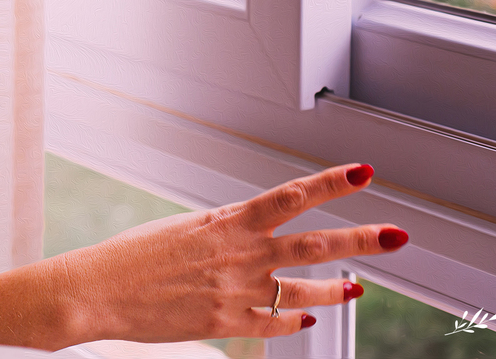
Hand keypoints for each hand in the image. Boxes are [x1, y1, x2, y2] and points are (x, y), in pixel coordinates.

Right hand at [70, 163, 405, 342]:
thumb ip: (222, 232)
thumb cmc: (131, 256)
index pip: (290, 196)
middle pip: (314, 243)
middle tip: (396, 234)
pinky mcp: (226, 323)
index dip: (331, 183)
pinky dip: (295, 318)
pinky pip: (275, 322)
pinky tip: (307, 316)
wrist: (99, 290)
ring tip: (357, 286)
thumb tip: (248, 234)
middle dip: (361, 238)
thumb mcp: (181, 229)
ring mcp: (236, 291)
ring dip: (337, 287)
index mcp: (225, 222)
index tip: (363, 173)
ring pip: (305, 288)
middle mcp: (238, 255)